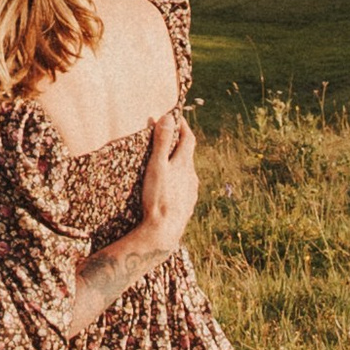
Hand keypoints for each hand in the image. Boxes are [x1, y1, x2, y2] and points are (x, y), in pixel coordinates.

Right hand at [132, 110, 199, 260]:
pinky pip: (185, 188)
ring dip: (178, 165)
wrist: (164, 231)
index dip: (183, 126)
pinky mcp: (188, 205)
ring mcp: (192, 192)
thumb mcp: (156, 166)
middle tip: (167, 139)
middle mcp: (192, 176)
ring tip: (165, 164)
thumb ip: (161, 142)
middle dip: (179, 145)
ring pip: (187, 173)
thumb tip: (167, 118)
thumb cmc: (158, 196)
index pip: (188, 138)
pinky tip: (169, 188)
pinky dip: (178, 181)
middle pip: (188, 155)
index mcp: (184, 164)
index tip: (176, 118)